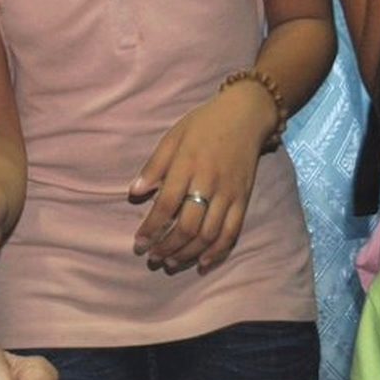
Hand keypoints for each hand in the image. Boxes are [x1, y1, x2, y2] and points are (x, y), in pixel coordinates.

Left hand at [128, 85, 272, 273]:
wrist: (245, 116)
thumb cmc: (203, 124)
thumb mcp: (173, 137)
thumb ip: (154, 166)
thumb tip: (134, 193)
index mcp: (188, 165)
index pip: (167, 204)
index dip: (152, 227)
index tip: (139, 243)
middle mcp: (209, 182)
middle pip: (188, 225)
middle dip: (167, 246)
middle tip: (152, 257)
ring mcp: (229, 193)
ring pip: (209, 234)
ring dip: (188, 253)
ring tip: (170, 263)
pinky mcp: (244, 199)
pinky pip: (232, 232)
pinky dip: (217, 251)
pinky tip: (202, 263)